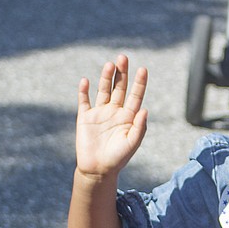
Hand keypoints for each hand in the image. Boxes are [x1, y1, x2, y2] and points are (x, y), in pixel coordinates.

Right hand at [76, 55, 148, 178]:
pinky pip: (84, 101)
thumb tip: (145, 109)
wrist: (98, 170)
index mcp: (128, 117)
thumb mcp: (132, 143)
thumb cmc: (118, 158)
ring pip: (103, 90)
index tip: (143, 69)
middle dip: (122, 73)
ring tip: (110, 64)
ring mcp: (99, 113)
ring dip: (106, 77)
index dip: (139, 83)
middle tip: (123, 57)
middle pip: (119, 87)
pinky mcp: (85, 117)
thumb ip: (139, 127)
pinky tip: (86, 81)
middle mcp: (115, 111)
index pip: (135, 95)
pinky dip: (84, 91)